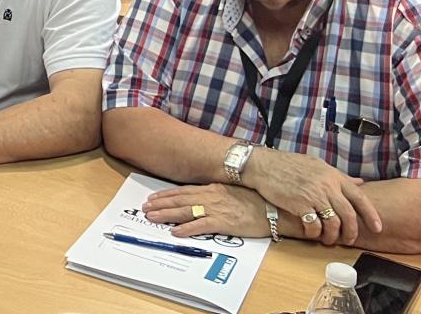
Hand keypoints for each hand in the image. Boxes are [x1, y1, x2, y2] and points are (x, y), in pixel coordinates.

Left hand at [141, 183, 269, 239]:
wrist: (274, 209)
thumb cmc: (257, 201)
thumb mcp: (233, 192)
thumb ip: (216, 194)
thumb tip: (201, 197)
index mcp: (213, 188)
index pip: (183, 191)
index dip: (166, 195)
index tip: (153, 198)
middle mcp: (211, 196)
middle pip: (180, 200)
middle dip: (161, 204)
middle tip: (145, 208)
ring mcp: (217, 209)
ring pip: (185, 211)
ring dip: (167, 214)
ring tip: (152, 217)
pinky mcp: (224, 222)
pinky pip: (201, 226)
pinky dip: (187, 228)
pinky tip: (175, 232)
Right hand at [243, 147, 381, 245]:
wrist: (263, 165)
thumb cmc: (289, 164)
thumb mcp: (317, 165)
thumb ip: (339, 176)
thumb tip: (359, 183)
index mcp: (333, 176)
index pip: (360, 197)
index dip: (371, 214)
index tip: (378, 228)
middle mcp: (327, 186)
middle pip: (348, 215)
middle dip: (351, 232)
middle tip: (348, 240)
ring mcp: (314, 195)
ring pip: (333, 223)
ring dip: (333, 236)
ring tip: (328, 240)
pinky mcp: (299, 204)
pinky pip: (314, 225)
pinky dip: (315, 233)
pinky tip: (311, 233)